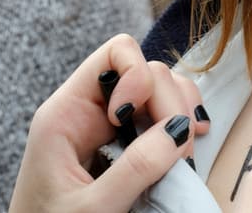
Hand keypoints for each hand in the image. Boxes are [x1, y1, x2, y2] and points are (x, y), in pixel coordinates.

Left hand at [8, 34, 208, 212]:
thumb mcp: (91, 208)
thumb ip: (134, 169)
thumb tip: (179, 128)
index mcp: (65, 113)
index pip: (114, 54)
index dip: (138, 76)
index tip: (136, 120)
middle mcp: (89, 111)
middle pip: (146, 72)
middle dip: (169, 105)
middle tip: (178, 153)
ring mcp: (110, 127)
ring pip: (159, 92)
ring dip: (179, 115)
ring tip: (183, 154)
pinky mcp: (124, 145)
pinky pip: (161, 117)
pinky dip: (180, 127)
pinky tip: (186, 147)